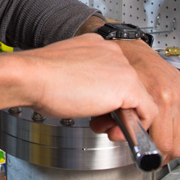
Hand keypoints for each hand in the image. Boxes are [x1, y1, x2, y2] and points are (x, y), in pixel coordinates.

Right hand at [18, 34, 158, 131]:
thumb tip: (88, 96)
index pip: (115, 73)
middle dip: (117, 109)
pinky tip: (116, 132)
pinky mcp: (127, 86)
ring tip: (105, 127)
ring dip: (125, 118)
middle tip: (101, 123)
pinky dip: (136, 126)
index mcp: (96, 46)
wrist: (31, 77)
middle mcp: (112, 52)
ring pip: (140, 98)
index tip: (96, 109)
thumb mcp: (66, 73)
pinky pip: (147, 111)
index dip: (107, 97)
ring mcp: (122, 67)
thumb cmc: (38, 77)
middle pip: (130, 86)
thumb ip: (83, 79)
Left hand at [90, 40, 179, 160]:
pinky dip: (179, 128)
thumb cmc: (125, 71)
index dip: (152, 154)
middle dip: (162, 152)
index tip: (147, 155)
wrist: (135, 51)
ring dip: (172, 141)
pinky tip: (166, 122)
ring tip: (158, 136)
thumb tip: (115, 137)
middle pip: (178, 146)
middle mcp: (179, 97)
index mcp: (161, 98)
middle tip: (151, 149)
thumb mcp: (116, 99)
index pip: (164, 144)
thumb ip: (115, 122)